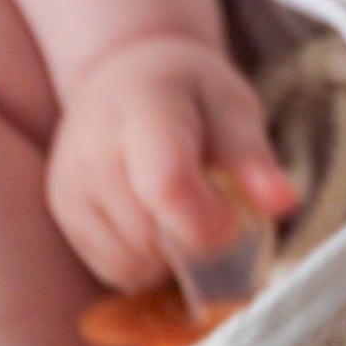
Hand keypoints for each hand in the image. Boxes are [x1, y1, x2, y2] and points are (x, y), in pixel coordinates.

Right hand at [47, 35, 296, 292]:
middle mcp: (93, 145)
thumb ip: (254, 159)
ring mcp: (70, 181)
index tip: (233, 222)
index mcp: (145, 107)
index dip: (207, 223)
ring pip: (131, 263)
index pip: (166, 185)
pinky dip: (143, 262)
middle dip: (195, 239)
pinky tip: (154, 224)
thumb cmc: (191, 95)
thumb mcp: (233, 109)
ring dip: (168, 258)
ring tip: (182, 213)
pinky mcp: (61, 210)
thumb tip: (284, 203)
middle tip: (213, 208)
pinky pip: (112, 269)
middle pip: (151, 236)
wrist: (126, 76)